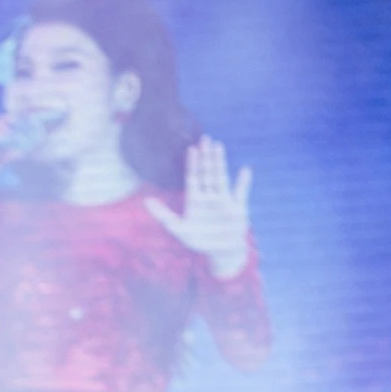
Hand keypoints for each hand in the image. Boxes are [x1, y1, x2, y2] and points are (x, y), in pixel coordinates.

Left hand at [146, 136, 251, 277]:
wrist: (220, 253)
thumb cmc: (199, 241)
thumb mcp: (178, 229)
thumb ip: (163, 215)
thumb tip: (146, 201)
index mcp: (195, 200)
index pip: (193, 177)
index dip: (193, 163)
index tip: (192, 148)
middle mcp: (209, 196)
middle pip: (207, 172)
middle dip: (206, 156)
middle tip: (205, 138)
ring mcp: (223, 200)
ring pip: (221, 177)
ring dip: (219, 162)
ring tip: (218, 147)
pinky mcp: (237, 207)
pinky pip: (241, 192)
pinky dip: (243, 182)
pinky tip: (244, 170)